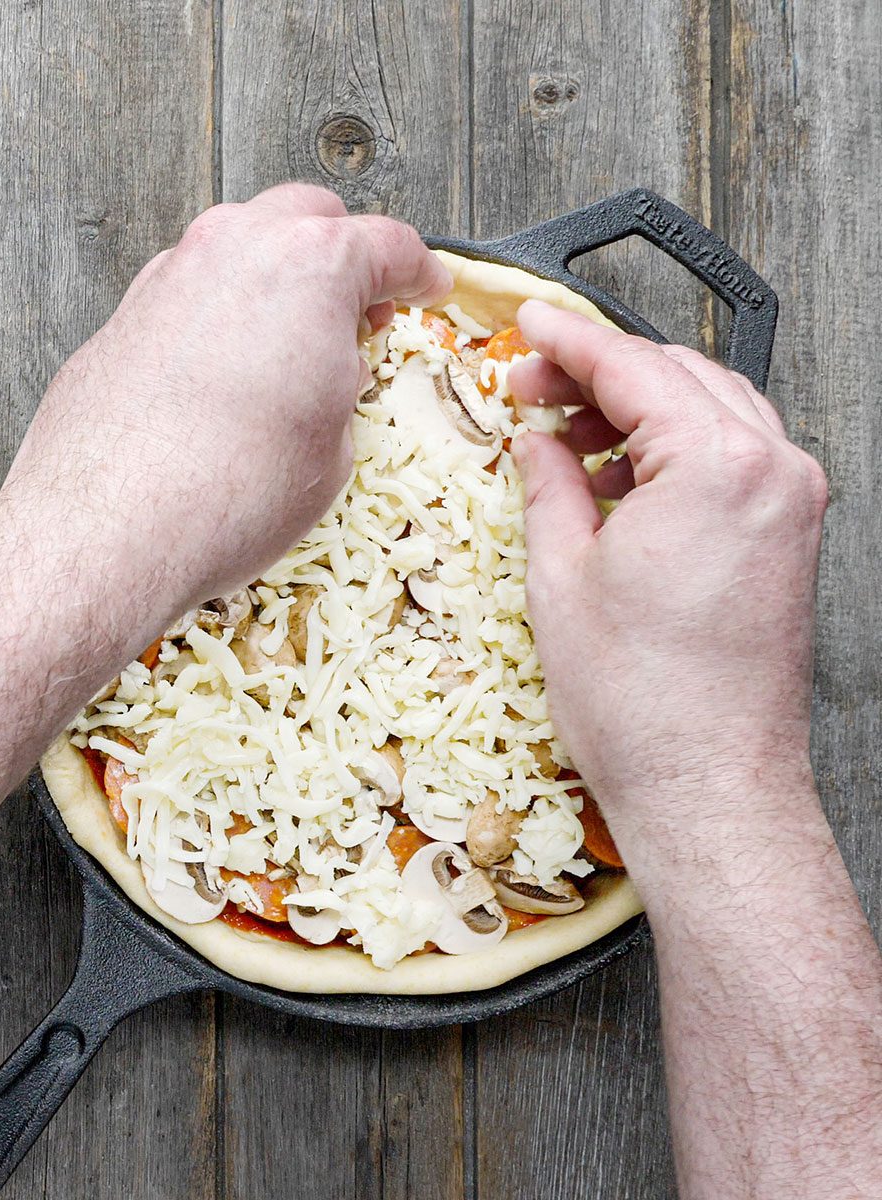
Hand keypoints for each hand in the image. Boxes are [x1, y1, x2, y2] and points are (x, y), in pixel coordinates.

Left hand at [1, 184, 448, 608]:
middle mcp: (232, 249)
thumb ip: (337, 388)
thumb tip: (323, 381)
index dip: (418, 272)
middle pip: (303, 219)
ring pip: (233, 250)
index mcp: (310, 263)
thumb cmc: (227, 492)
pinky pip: (182, 298)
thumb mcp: (331, 448)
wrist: (108, 528)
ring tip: (285, 349)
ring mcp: (166, 277)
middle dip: (338, 255)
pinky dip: (212, 319)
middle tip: (359, 314)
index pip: (387, 244)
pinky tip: (221, 375)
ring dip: (267, 282)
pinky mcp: (118, 319)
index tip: (425, 289)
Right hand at [509, 299, 827, 851]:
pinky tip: (610, 478)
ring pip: (709, 409)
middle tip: (524, 388)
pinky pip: (730, 456)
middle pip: (678, 376)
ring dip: (635, 409)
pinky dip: (670, 449)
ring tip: (560, 435)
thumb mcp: (560, 578)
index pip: (633, 368)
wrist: (707, 784)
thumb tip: (534, 442)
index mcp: (717, 467)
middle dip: (597, 374)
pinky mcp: (789, 536)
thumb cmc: (643, 703)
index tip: (525, 323)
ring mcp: (791, 504)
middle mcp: (773, 472)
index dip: (567, 340)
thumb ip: (547, 486)